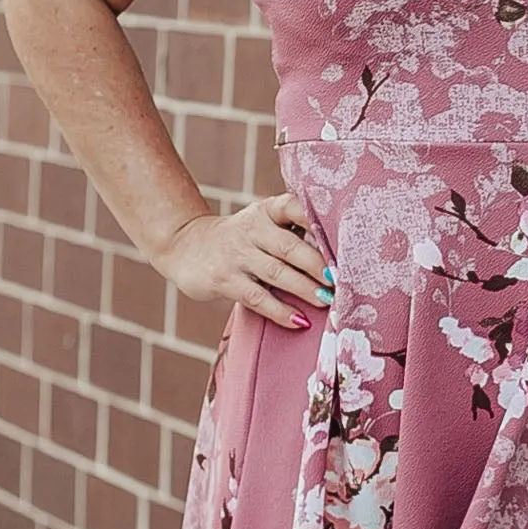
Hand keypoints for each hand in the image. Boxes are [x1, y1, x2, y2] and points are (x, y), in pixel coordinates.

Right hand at [155, 191, 333, 329]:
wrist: (185, 246)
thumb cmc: (240, 239)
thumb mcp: (262, 224)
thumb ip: (293, 231)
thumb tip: (341, 258)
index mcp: (266, 211)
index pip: (293, 206)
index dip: (317, 219)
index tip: (343, 236)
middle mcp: (251, 229)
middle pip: (290, 247)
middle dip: (318, 265)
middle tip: (342, 281)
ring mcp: (236, 255)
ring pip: (276, 273)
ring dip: (305, 289)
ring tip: (328, 301)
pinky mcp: (224, 280)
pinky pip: (257, 298)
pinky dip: (280, 311)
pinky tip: (299, 322)